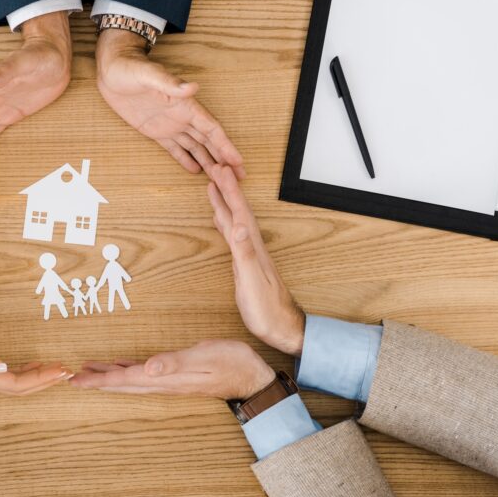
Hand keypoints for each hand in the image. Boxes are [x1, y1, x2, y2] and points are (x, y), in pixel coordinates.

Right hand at [0, 332, 72, 394]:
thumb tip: (1, 366)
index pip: (19, 383)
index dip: (42, 378)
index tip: (62, 370)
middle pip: (22, 386)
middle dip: (46, 380)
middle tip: (68, 371)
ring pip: (16, 382)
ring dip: (38, 377)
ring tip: (56, 369)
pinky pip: (7, 375)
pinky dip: (24, 371)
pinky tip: (30, 364)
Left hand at [71, 340, 274, 399]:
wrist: (251, 377)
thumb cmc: (231, 362)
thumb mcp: (204, 356)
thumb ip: (174, 363)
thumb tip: (146, 368)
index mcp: (166, 378)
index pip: (125, 380)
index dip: (99, 380)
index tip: (76, 380)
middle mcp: (163, 382)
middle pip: (122, 383)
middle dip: (97, 380)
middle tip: (73, 378)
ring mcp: (169, 381)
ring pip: (130, 380)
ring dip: (109, 376)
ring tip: (89, 370)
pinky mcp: (175, 376)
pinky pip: (143, 376)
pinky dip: (126, 372)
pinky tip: (121, 367)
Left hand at [96, 29, 244, 178]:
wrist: (112, 69)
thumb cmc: (130, 68)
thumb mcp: (149, 75)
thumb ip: (171, 84)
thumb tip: (193, 87)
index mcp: (185, 105)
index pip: (212, 129)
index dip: (226, 145)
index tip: (238, 162)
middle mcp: (182, 117)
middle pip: (209, 142)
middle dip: (224, 159)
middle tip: (238, 178)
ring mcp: (170, 124)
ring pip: (195, 147)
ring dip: (208, 162)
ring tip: (219, 180)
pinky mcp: (155, 131)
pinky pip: (174, 148)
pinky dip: (185, 160)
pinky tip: (195, 171)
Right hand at [208, 165, 304, 355]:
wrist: (282, 327)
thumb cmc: (266, 309)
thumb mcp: (251, 281)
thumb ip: (244, 253)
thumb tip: (238, 224)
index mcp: (252, 247)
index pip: (239, 212)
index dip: (228, 191)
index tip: (218, 170)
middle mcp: (251, 246)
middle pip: (237, 211)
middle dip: (226, 189)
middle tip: (214, 168)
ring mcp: (249, 254)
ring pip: (234, 221)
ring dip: (225, 203)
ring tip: (215, 187)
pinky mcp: (245, 264)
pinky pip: (232, 235)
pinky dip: (225, 223)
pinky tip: (222, 221)